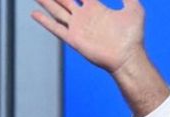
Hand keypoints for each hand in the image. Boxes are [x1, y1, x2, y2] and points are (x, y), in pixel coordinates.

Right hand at [31, 0, 169, 116]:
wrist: (128, 57)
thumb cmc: (133, 36)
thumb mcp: (135, 9)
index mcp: (96, 8)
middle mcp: (84, 16)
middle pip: (65, 0)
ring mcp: (78, 27)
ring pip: (57, 10)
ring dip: (47, 2)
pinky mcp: (74, 39)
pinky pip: (56, 28)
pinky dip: (45, 21)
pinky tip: (35, 13)